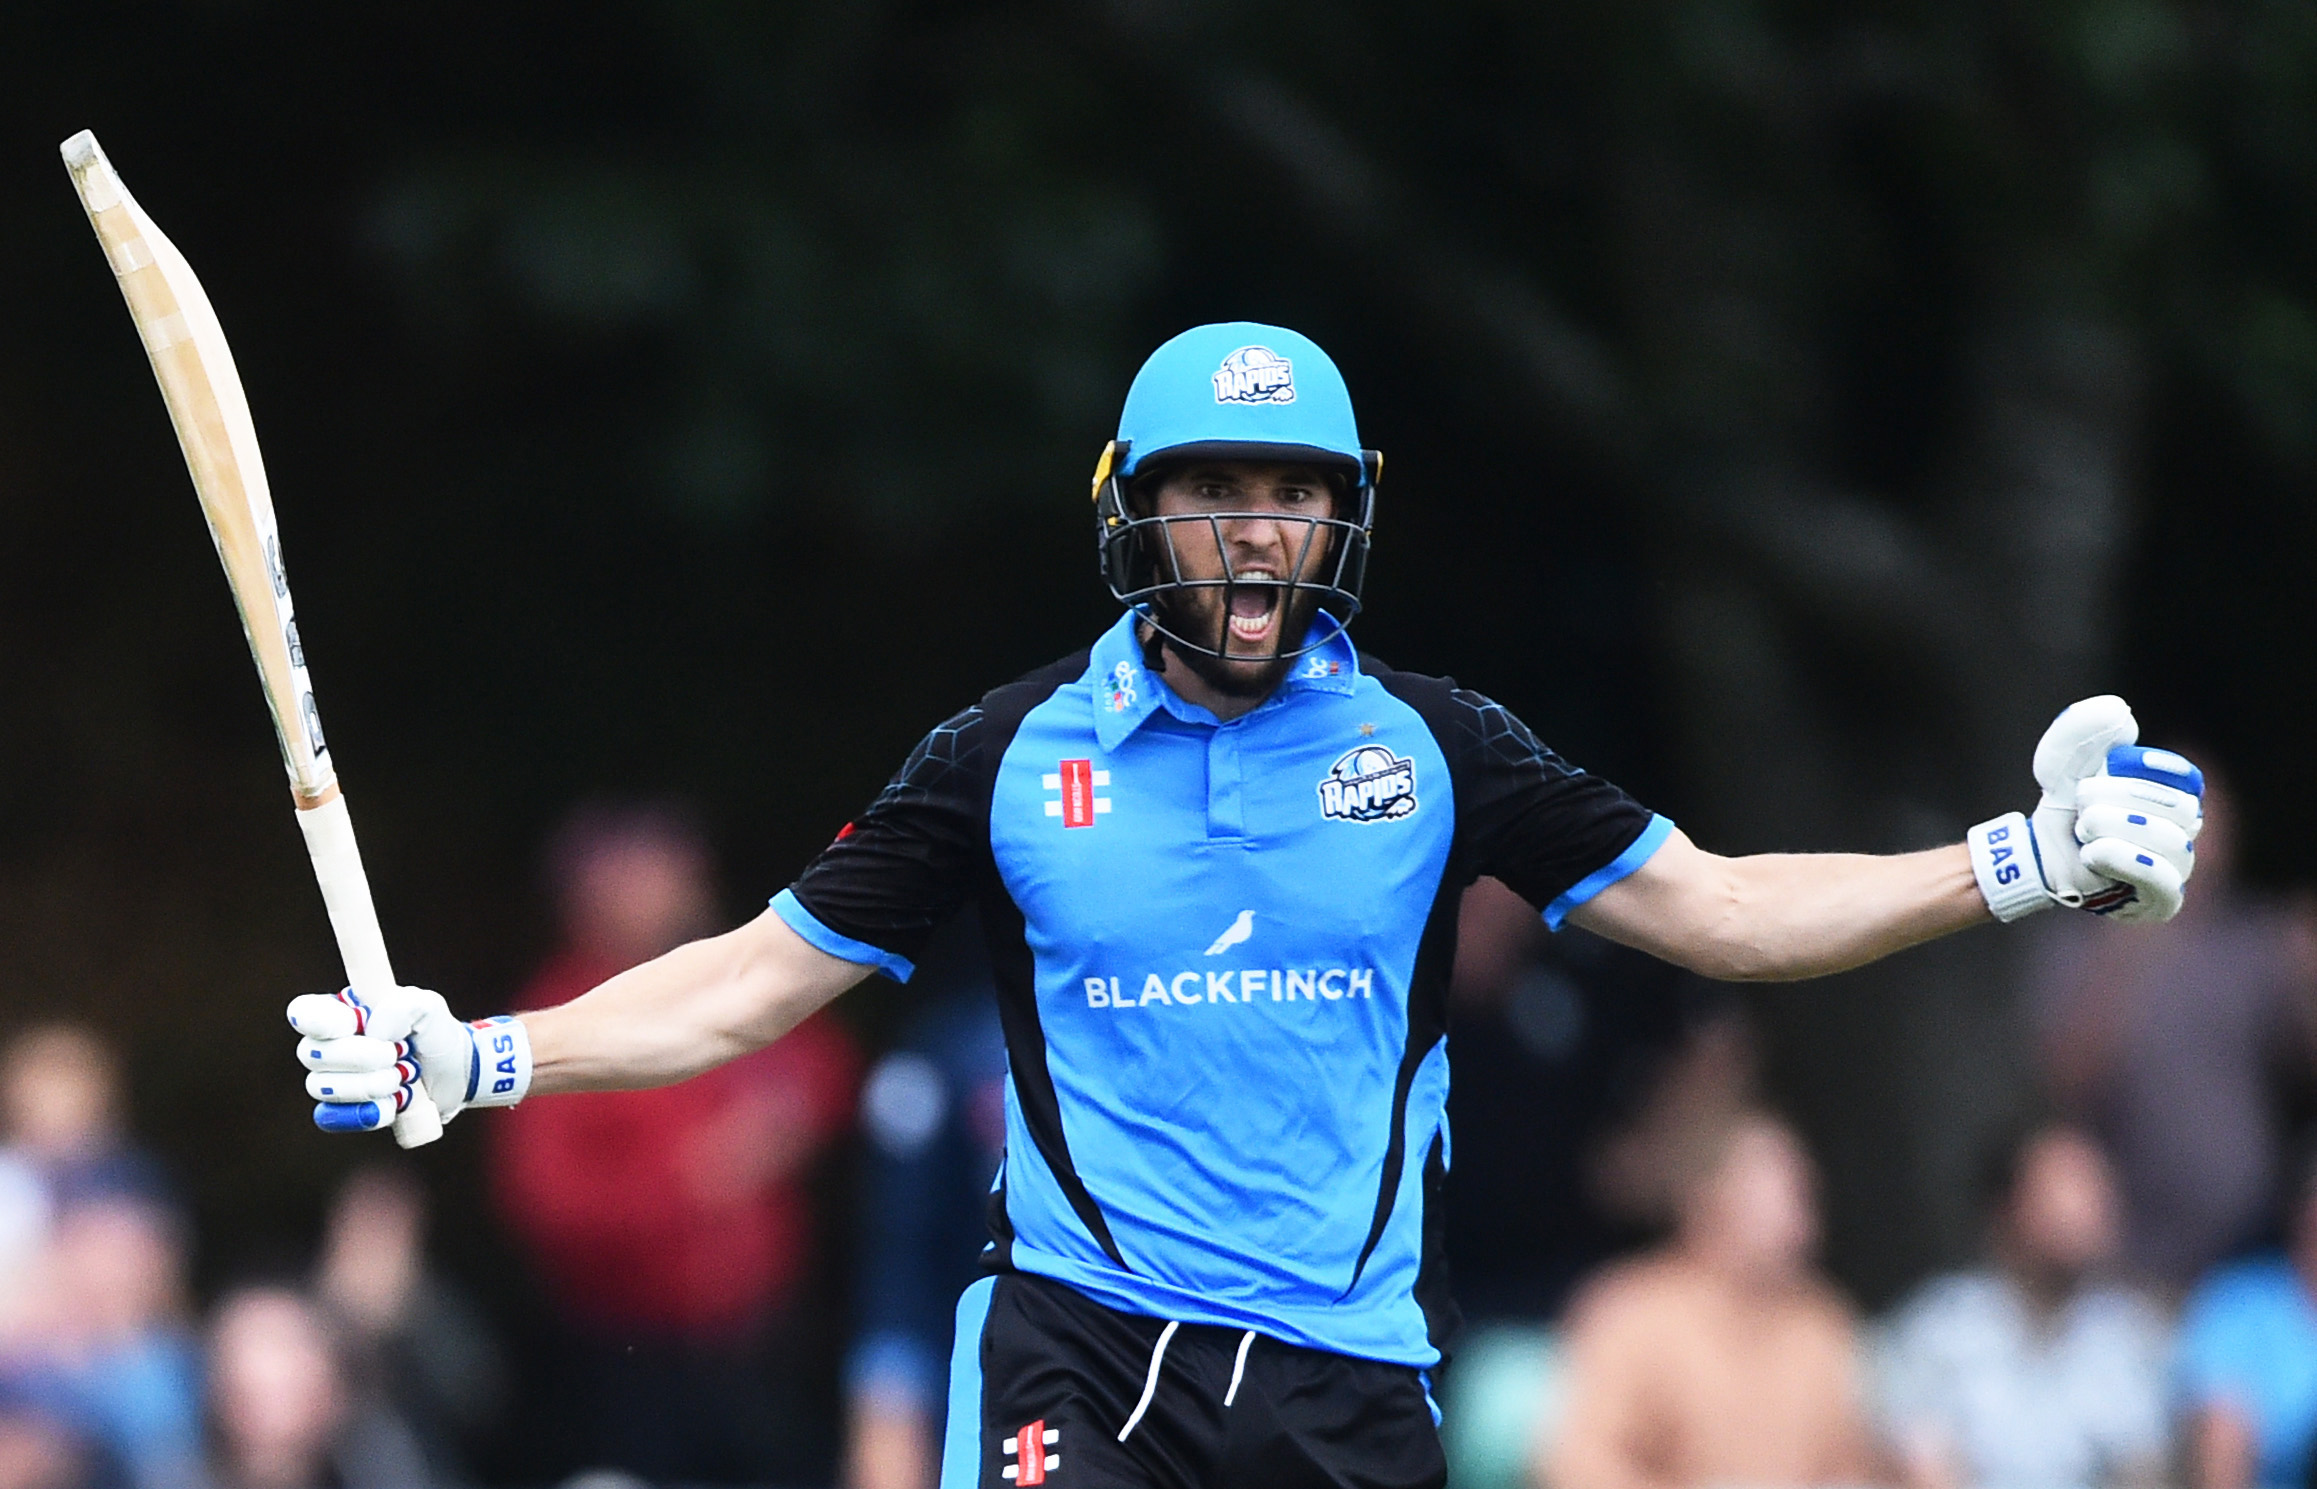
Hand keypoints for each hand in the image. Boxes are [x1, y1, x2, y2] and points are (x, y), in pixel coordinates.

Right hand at [287, 987, 531, 1133]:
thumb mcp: (429, 1008)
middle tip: (399, 1053)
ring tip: (404, 1076)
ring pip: (322, 1087)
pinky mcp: (344, 1111)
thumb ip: (403, 1006)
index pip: (303, 1012)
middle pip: (313, 1054)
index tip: (354, 1023)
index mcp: (341, 1012)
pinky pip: (331, 1118)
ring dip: (371, 1084)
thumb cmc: (435, 1033)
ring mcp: (332, 1081)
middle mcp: (327, 1045)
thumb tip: (374, 1031)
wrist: (456, 1073)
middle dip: (362, 1056)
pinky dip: (366, 1113)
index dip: (320, 1021)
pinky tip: (393, 1104)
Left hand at [1967, 696, 2203, 922]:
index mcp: (2173, 791)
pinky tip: (2094, 853)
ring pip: (2171, 842)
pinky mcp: (2162, 900)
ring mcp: (2177, 866)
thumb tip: (2120, 712)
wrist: (2038, 852)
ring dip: (2116, 829)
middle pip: (2177, 808)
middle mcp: (2184, 828)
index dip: (2148, 769)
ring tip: (2084, 828)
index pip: (2184, 777)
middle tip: (2082, 801)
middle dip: (2119, 799)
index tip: (2108, 766)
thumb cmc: (2063, 803)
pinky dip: (2126, 861)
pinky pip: (2165, 882)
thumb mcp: (2061, 758)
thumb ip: (2081, 729)